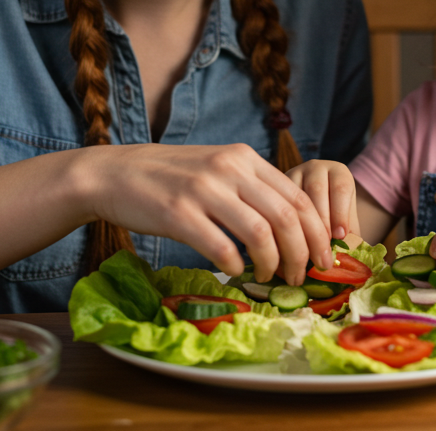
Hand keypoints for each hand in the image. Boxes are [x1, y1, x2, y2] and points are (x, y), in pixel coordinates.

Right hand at [76, 143, 332, 284]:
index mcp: (243, 158)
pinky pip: (222, 248)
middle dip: (302, 253)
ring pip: (261, 234)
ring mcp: (204, 190)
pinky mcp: (178, 214)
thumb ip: (250, 187)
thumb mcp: (215, 168)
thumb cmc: (167, 177)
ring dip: (272, 263)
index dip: (317, 231)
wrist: (113, 174)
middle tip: (301, 276)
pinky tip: (234, 271)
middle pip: (287, 217)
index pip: (298, 196)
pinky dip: (235, 265)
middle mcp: (228, 169)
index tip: (323, 257)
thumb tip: (291, 225)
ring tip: (269, 277)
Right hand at [286, 159, 360, 245]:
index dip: (341, 213)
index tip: (340, 235)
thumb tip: (348, 252)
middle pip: (317, 189)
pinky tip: (290, 239)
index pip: (341, 188)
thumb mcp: (346, 222)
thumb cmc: (334, 218)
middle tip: (322, 244)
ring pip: (295, 194)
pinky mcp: (276, 185)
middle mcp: (316, 168)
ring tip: (306, 245)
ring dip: (301, 222)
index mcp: (339, 172)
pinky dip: (285, 221)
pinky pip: (279, 201)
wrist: (314, 210)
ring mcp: (294, 173)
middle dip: (321, 219)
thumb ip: (350, 234)